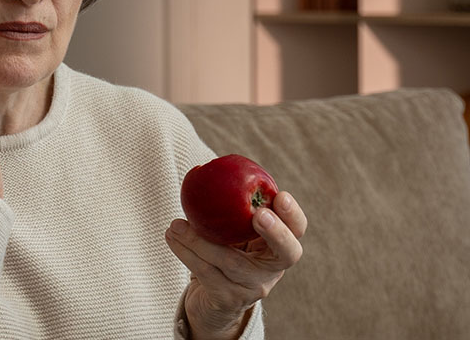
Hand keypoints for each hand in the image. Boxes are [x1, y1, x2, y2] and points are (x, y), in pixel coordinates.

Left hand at [165, 191, 305, 339]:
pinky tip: (172, 236)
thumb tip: (201, 169)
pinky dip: (185, 252)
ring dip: (199, 240)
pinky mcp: (228, 299)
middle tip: (259, 215)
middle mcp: (272, 269)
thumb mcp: (232, 230)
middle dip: (275, 232)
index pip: (297, 229)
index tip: (280, 195)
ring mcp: (253, 287)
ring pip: (230, 261)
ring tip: (176, 224)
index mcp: (278, 245)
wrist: (211, 300)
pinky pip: (206, 273)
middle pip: (286, 253)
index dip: (293, 214)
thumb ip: (230, 207)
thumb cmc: (223, 251)